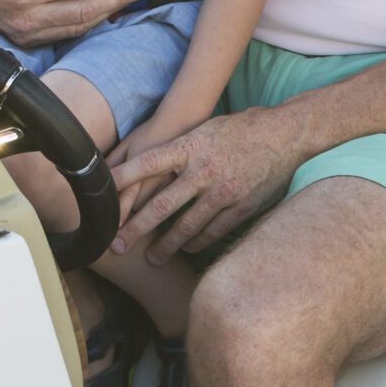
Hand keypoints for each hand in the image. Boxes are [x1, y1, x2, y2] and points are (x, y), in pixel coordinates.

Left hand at [109, 106, 308, 264]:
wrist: (287, 132)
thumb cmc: (241, 128)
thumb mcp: (206, 129)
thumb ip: (179, 150)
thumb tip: (147, 167)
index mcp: (191, 147)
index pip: (146, 164)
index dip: (119, 182)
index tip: (98, 199)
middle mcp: (204, 169)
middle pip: (161, 205)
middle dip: (135, 229)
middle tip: (116, 247)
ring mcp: (224, 190)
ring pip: (186, 227)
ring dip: (165, 246)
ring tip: (152, 258)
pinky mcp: (243, 205)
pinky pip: (213, 231)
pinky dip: (197, 242)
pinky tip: (187, 248)